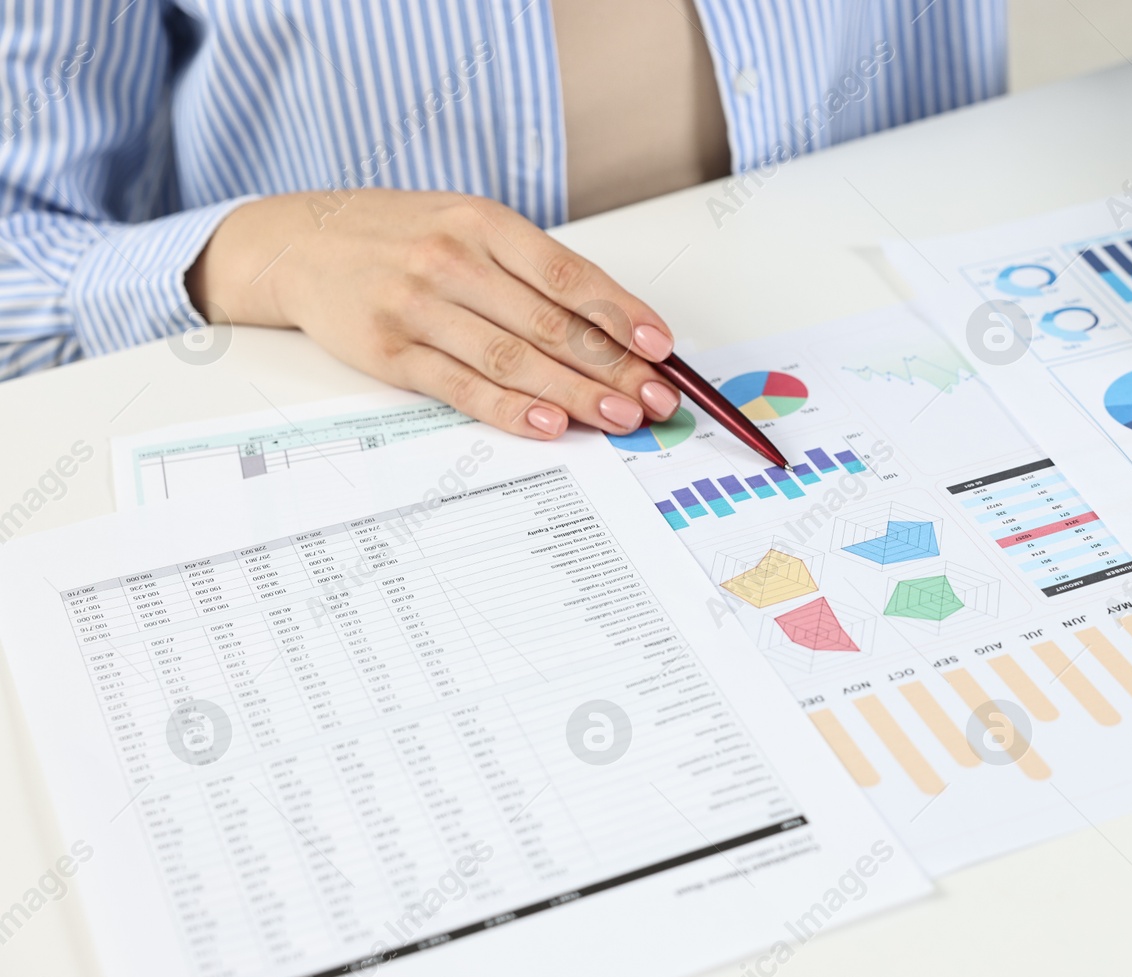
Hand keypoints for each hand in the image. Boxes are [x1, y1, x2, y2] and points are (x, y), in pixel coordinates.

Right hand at [186, 188, 680, 439]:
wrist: (296, 241)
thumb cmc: (397, 235)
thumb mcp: (465, 225)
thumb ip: (529, 269)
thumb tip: (610, 326)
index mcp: (482, 222)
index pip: (568, 275)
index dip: (621, 314)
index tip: (661, 347)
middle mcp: (451, 260)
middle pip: (549, 323)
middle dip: (614, 366)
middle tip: (657, 399)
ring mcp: (417, 307)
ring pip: (512, 359)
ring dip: (574, 394)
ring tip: (620, 418)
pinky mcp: (389, 352)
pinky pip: (461, 387)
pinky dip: (509, 409)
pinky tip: (549, 424)